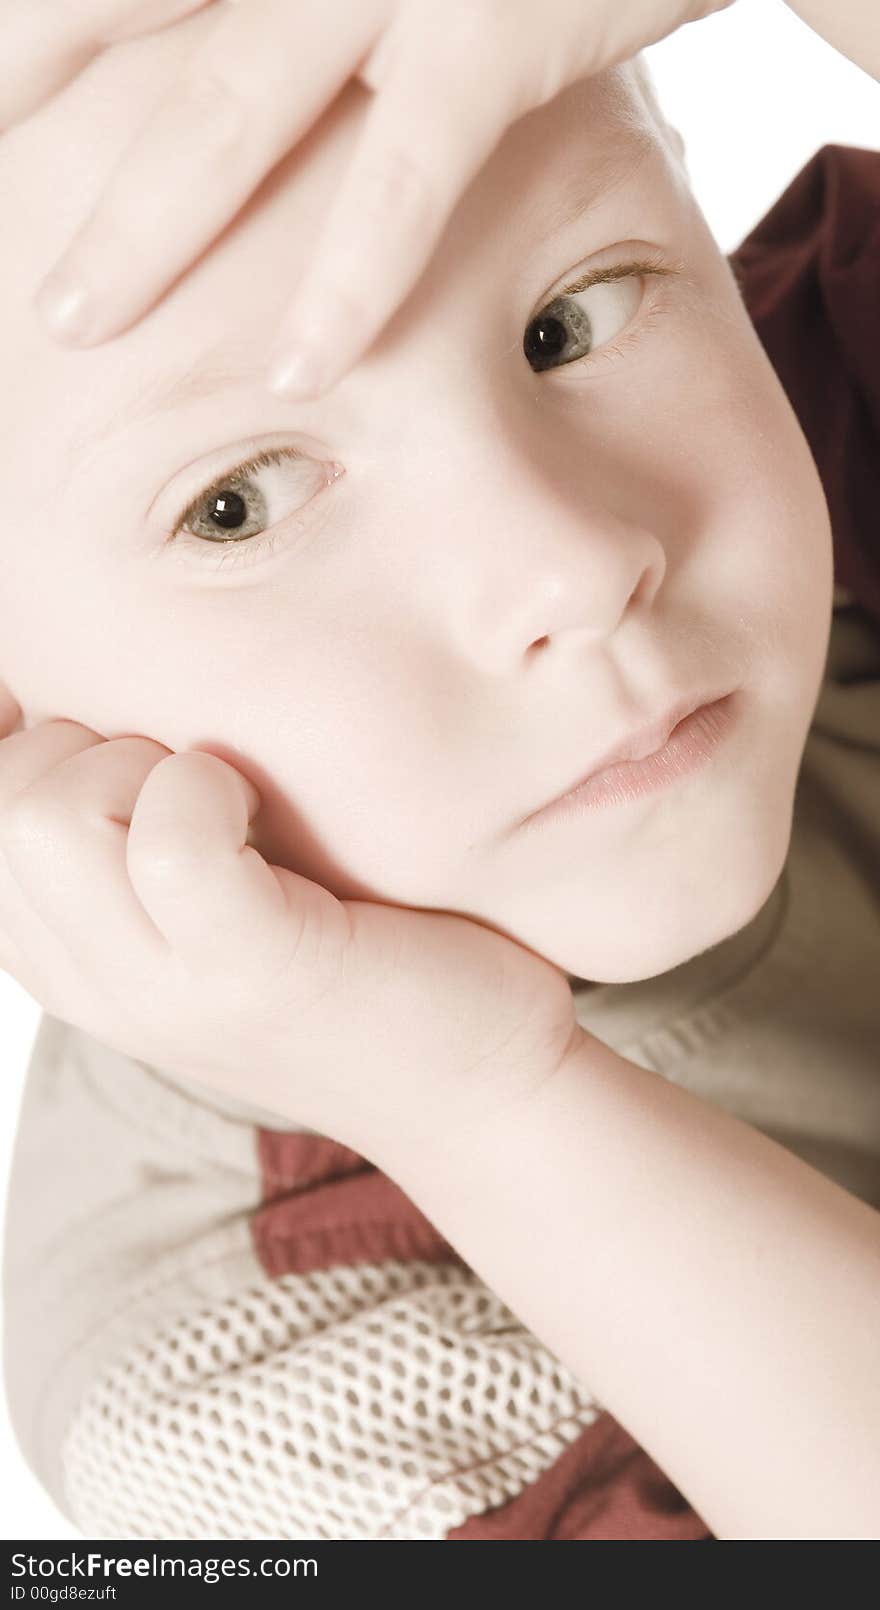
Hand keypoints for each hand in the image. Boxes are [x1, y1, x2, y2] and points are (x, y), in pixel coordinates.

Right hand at [0, 700, 578, 1165]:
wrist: (483, 1091)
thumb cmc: (364, 962)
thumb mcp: (215, 909)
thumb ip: (135, 840)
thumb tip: (80, 696)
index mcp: (74, 964)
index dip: (37, 741)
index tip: (136, 753)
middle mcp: (99, 987)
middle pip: (0, 799)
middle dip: (88, 742)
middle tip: (193, 776)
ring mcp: (169, 992)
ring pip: (48, 813)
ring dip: (143, 760)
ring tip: (230, 797)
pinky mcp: (257, 973)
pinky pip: (171, 843)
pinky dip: (213, 790)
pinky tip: (267, 814)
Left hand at [22, 0, 735, 397]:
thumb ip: (328, 5)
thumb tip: (264, 59)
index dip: (34, 36)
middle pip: (119, 10)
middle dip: (27, 107)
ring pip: (231, 100)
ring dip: (144, 227)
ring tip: (74, 324)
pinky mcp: (501, 16)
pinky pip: (407, 164)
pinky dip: (352, 272)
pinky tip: (299, 369)